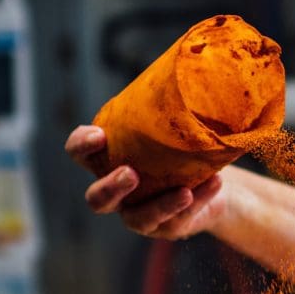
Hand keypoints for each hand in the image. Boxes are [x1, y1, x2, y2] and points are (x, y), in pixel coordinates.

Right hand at [65, 125, 225, 238]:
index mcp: (109, 162)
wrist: (212, 183)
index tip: (99, 135)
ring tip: (184, 192)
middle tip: (131, 174)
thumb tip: (188, 66)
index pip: (79, 154)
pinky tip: (215, 182)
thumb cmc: (181, 150)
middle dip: (111, 188)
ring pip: (138, 218)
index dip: (81, 146)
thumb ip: (168, 110)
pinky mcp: (169, 227)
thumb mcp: (172, 129)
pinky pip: (181, 219)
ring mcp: (141, 214)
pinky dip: (200, 200)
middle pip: (97, 200)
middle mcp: (118, 193)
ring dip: (160, 205)